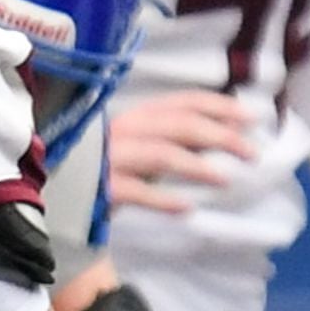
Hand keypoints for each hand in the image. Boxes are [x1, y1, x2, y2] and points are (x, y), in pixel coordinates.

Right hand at [105, 90, 251, 214]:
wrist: (57, 197)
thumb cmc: (105, 171)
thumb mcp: (141, 149)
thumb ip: (175, 140)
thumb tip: (223, 133)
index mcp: (135, 117)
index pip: (183, 102)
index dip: (220, 106)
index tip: (253, 117)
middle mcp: (121, 131)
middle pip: (178, 125)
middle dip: (220, 135)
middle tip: (252, 153)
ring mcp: (108, 159)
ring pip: (159, 154)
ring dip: (196, 165)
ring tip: (225, 179)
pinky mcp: (96, 188)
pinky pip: (134, 191)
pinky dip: (161, 198)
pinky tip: (185, 208)